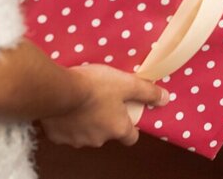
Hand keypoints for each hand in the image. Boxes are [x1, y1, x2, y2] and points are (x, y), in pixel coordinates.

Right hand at [38, 65, 167, 147]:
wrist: (58, 90)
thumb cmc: (93, 86)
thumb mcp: (126, 83)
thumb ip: (146, 91)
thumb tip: (165, 98)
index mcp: (117, 128)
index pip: (131, 137)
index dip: (131, 126)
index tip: (127, 113)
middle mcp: (98, 139)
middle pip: (107, 133)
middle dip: (106, 119)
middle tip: (102, 99)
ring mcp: (77, 140)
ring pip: (86, 132)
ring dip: (86, 121)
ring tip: (82, 100)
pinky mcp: (57, 137)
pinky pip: (66, 131)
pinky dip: (67, 122)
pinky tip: (66, 106)